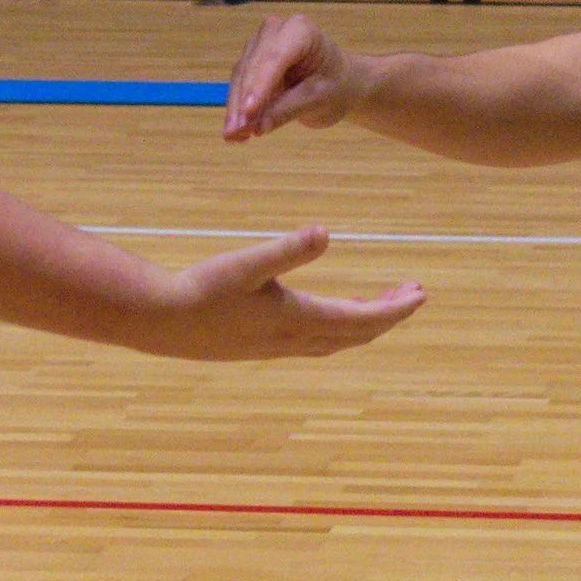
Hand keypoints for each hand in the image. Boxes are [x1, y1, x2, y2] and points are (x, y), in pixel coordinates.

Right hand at [141, 224, 421, 360]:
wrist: (160, 321)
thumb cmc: (201, 289)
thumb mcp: (247, 263)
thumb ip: (289, 250)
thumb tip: (327, 233)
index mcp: (298, 319)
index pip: (363, 319)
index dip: (396, 308)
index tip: (420, 294)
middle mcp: (294, 339)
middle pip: (357, 333)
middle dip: (388, 314)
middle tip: (413, 292)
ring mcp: (278, 347)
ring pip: (337, 340)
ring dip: (364, 322)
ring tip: (381, 303)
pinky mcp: (262, 346)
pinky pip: (316, 341)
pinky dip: (337, 328)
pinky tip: (329, 315)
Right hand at [224, 11, 357, 139]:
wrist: (336, 83)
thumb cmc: (334, 86)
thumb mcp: (318, 99)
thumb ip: (288, 110)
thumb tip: (258, 128)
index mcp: (301, 30)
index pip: (275, 57)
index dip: (260, 85)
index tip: (248, 112)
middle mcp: (276, 30)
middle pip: (253, 66)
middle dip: (244, 101)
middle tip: (236, 133)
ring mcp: (259, 43)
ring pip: (241, 76)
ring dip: (235, 108)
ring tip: (234, 136)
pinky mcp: (249, 60)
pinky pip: (239, 85)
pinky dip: (236, 108)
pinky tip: (234, 133)